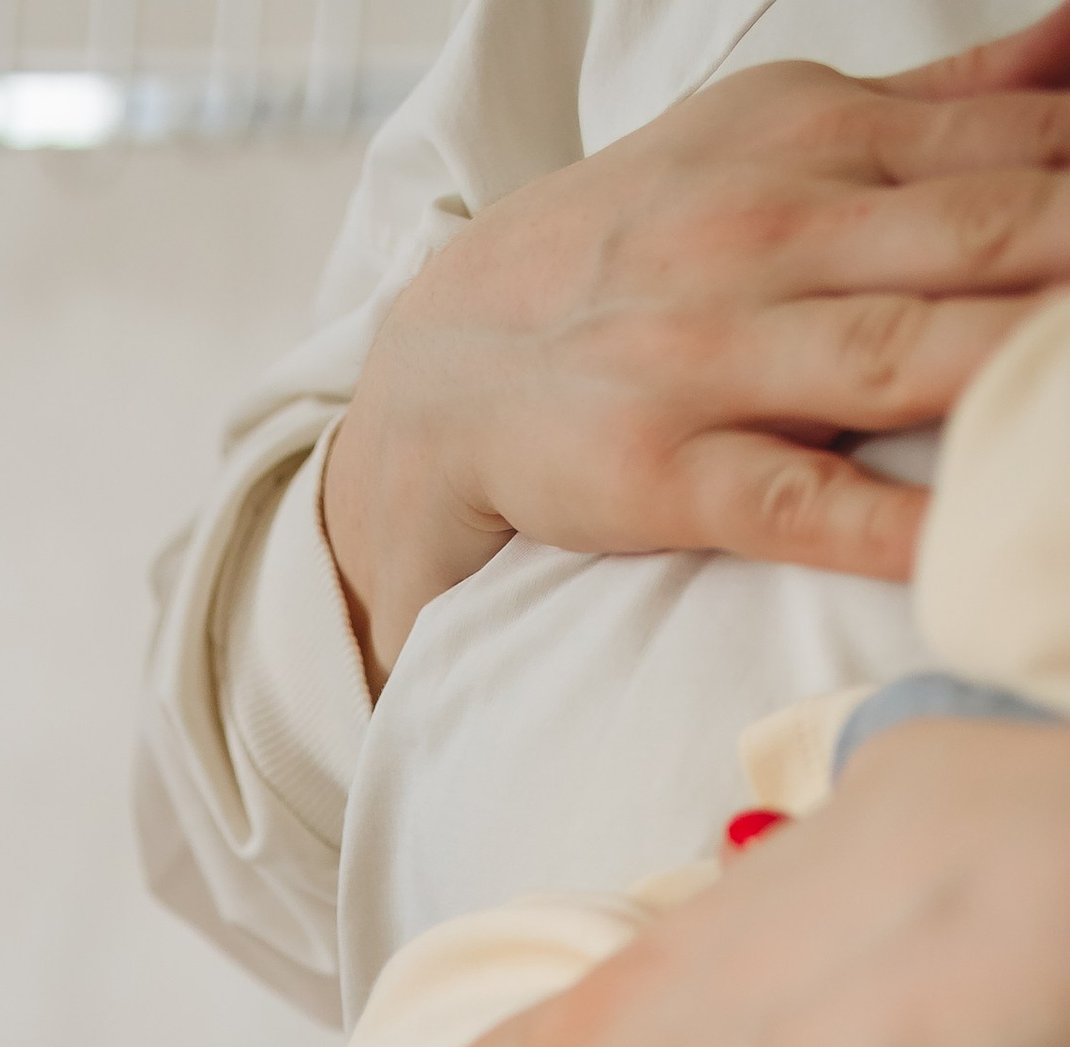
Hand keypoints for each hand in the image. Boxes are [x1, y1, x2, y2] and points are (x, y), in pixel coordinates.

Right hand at [322, 9, 1069, 686]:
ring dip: (1034, 372)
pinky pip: (800, 498)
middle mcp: (774, 226)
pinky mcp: (664, 473)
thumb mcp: (780, 135)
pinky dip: (892, 522)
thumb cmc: (639, 248)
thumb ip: (948, 101)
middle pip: (999, 232)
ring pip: (915, 351)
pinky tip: (972, 542)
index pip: (1026, 142)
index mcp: (822, 133)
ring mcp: (716, 353)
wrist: (438, 365)